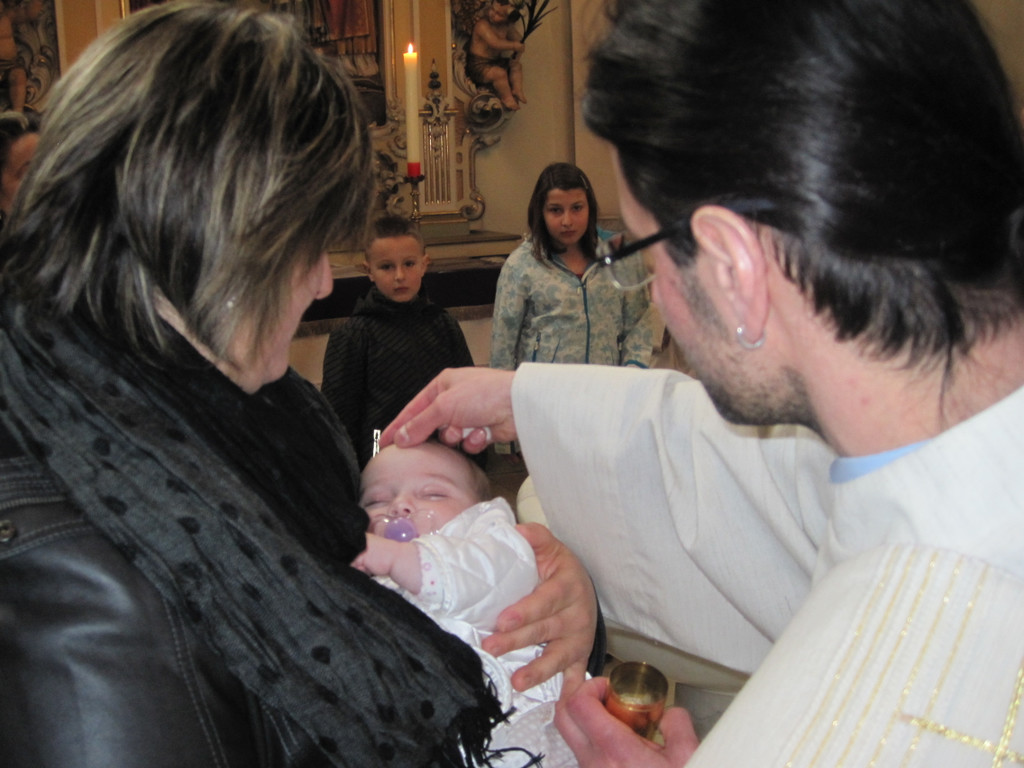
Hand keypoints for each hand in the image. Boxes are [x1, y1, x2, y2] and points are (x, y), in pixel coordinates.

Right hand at [380, 367, 516, 453]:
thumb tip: (401, 438)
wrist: (517, 405)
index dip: (399, 426)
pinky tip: (483, 433)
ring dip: (457, 437)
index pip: (413, 409)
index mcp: (442, 385)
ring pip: (450, 437)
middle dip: (435, 434)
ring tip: (465, 430)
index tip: (385, 442)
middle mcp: (455, 399)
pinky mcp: (483, 429)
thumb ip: (420, 424)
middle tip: (429, 443)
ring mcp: (470, 415)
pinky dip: (474, 440)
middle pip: (432, 425)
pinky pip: (468, 443)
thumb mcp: (444, 406)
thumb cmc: (483, 394)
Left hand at [480, 523, 596, 695]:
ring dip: (538, 670)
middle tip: (490, 647)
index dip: (525, 611)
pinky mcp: (580, 656)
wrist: (584, 586)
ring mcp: (579, 638)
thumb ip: (535, 537)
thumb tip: (515, 531)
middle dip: (517, 641)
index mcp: (567, 586)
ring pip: (558, 657)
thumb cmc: (559, 568)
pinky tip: (561, 709)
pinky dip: (570, 693)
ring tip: (518, 681)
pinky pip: (575, 676)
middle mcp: (576, 614)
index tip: (502, 620)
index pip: (545, 600)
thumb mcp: (550, 548)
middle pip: (545, 630)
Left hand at [556, 677, 699, 766]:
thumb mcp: (687, 755)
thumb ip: (678, 724)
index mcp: (615, 750)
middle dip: (577, 695)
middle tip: (600, 693)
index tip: (608, 686)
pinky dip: (592, 739)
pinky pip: (582, 753)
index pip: (579, 704)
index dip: (590, 686)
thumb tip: (669, 713)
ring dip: (584, 718)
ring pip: (570, 736)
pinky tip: (618, 741)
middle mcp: (594, 762)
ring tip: (613, 717)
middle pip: (563, 716)